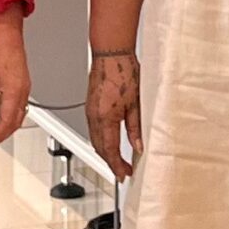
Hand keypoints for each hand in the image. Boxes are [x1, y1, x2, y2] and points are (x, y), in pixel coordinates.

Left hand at [0, 12, 30, 151]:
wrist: (7, 31)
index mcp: (14, 91)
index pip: (7, 123)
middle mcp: (23, 91)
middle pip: (16, 123)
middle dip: (3, 136)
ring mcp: (25, 87)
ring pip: (20, 115)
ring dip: (8, 126)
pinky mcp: (24, 83)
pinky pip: (20, 105)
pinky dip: (12, 115)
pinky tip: (2, 114)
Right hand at [84, 51, 142, 180]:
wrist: (111, 54)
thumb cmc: (123, 71)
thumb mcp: (136, 104)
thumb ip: (136, 128)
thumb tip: (138, 145)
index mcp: (106, 118)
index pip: (110, 150)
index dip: (117, 165)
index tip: (124, 174)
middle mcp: (94, 117)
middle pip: (100, 148)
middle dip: (111, 162)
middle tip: (123, 171)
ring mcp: (90, 112)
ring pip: (95, 140)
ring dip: (105, 152)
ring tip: (117, 160)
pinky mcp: (90, 106)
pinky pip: (93, 130)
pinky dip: (101, 140)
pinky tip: (109, 142)